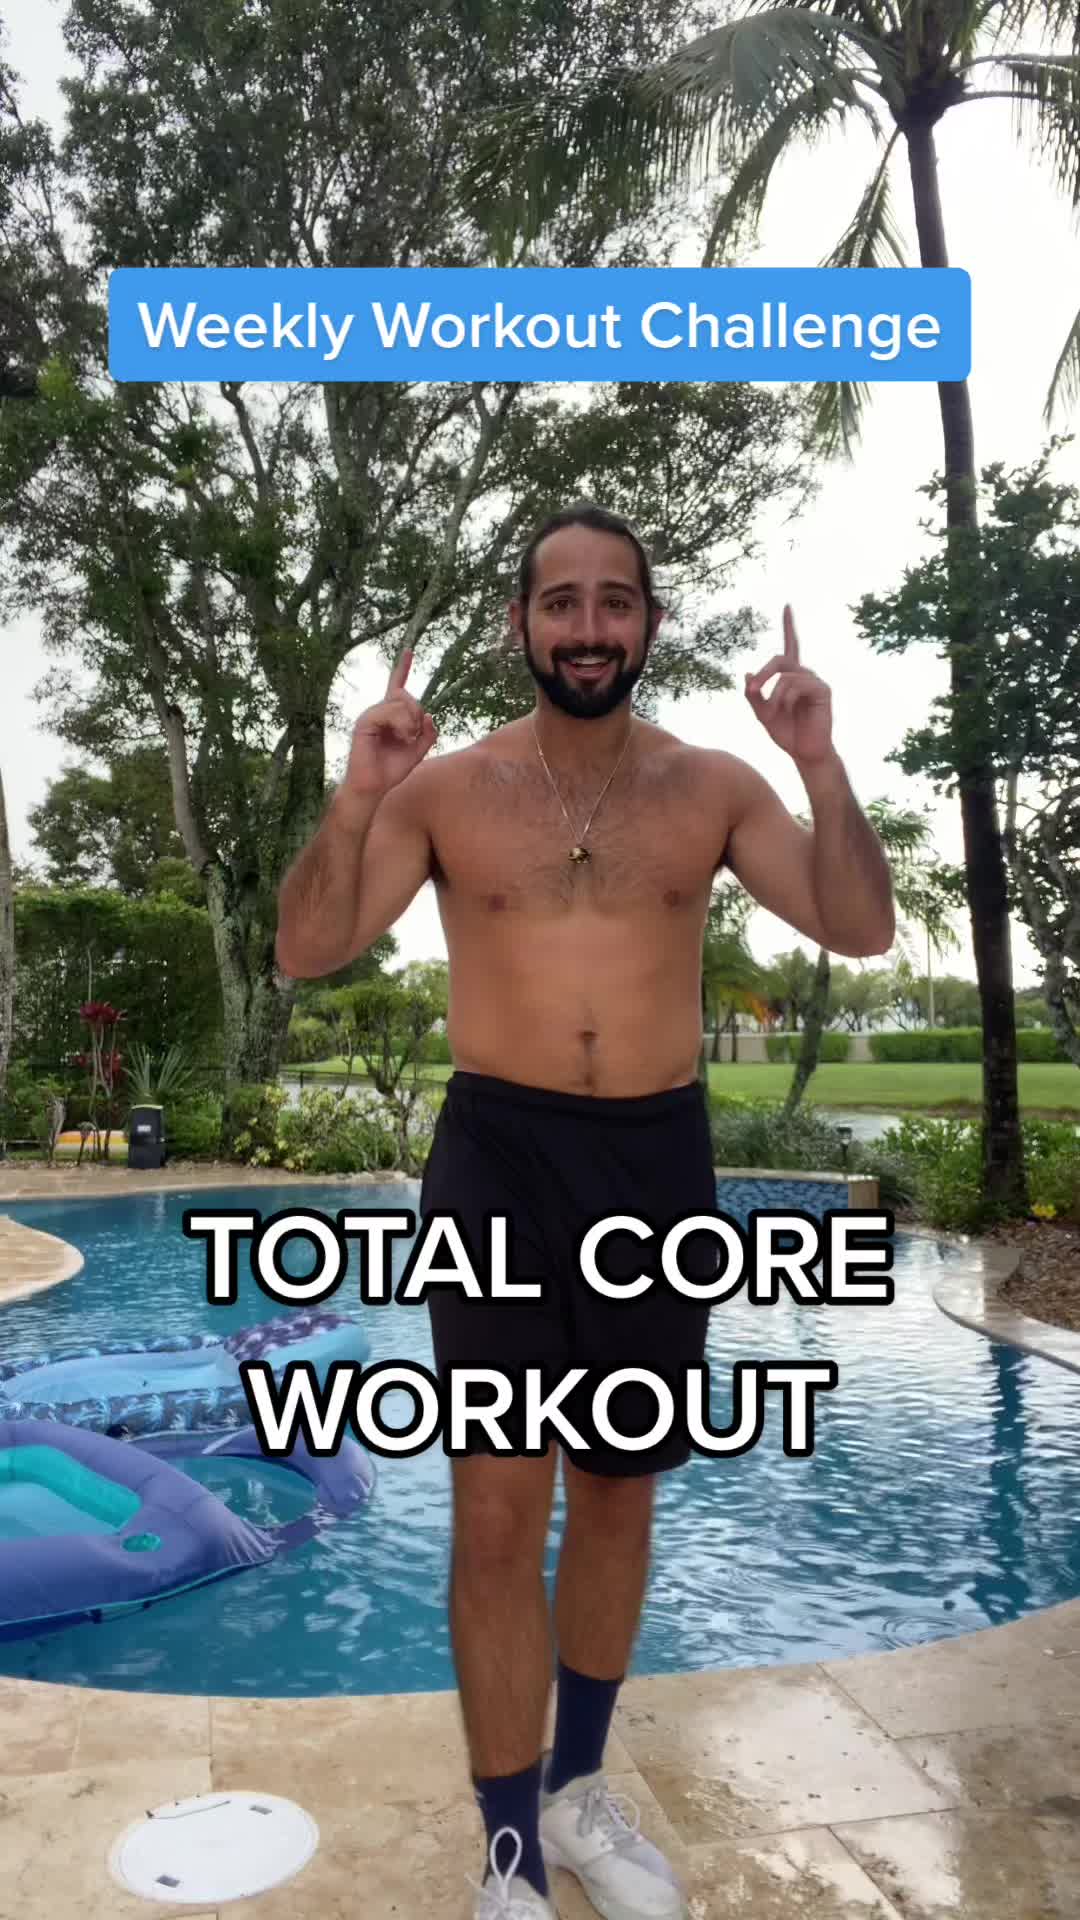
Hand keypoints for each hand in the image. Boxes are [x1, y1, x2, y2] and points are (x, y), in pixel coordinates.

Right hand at [343, 648, 436, 797]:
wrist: (373, 787)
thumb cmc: (391, 770)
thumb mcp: (418, 751)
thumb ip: (427, 734)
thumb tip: (428, 715)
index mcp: (390, 716)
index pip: (397, 687)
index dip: (402, 668)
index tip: (409, 650)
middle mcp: (379, 711)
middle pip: (405, 695)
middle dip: (416, 712)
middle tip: (413, 734)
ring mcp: (370, 715)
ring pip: (400, 702)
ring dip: (410, 722)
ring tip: (405, 738)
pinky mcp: (365, 722)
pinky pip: (389, 712)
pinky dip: (401, 725)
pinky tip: (400, 738)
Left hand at [744, 606, 833, 767]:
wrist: (803, 753)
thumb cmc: (786, 733)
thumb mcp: (762, 713)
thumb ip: (753, 694)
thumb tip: (747, 673)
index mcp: (791, 677)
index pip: (790, 646)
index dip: (789, 626)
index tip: (787, 605)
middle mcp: (804, 674)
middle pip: (780, 659)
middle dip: (762, 674)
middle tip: (752, 691)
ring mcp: (815, 681)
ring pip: (786, 675)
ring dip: (773, 694)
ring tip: (773, 712)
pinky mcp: (823, 690)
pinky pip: (797, 685)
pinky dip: (785, 698)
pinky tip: (788, 710)